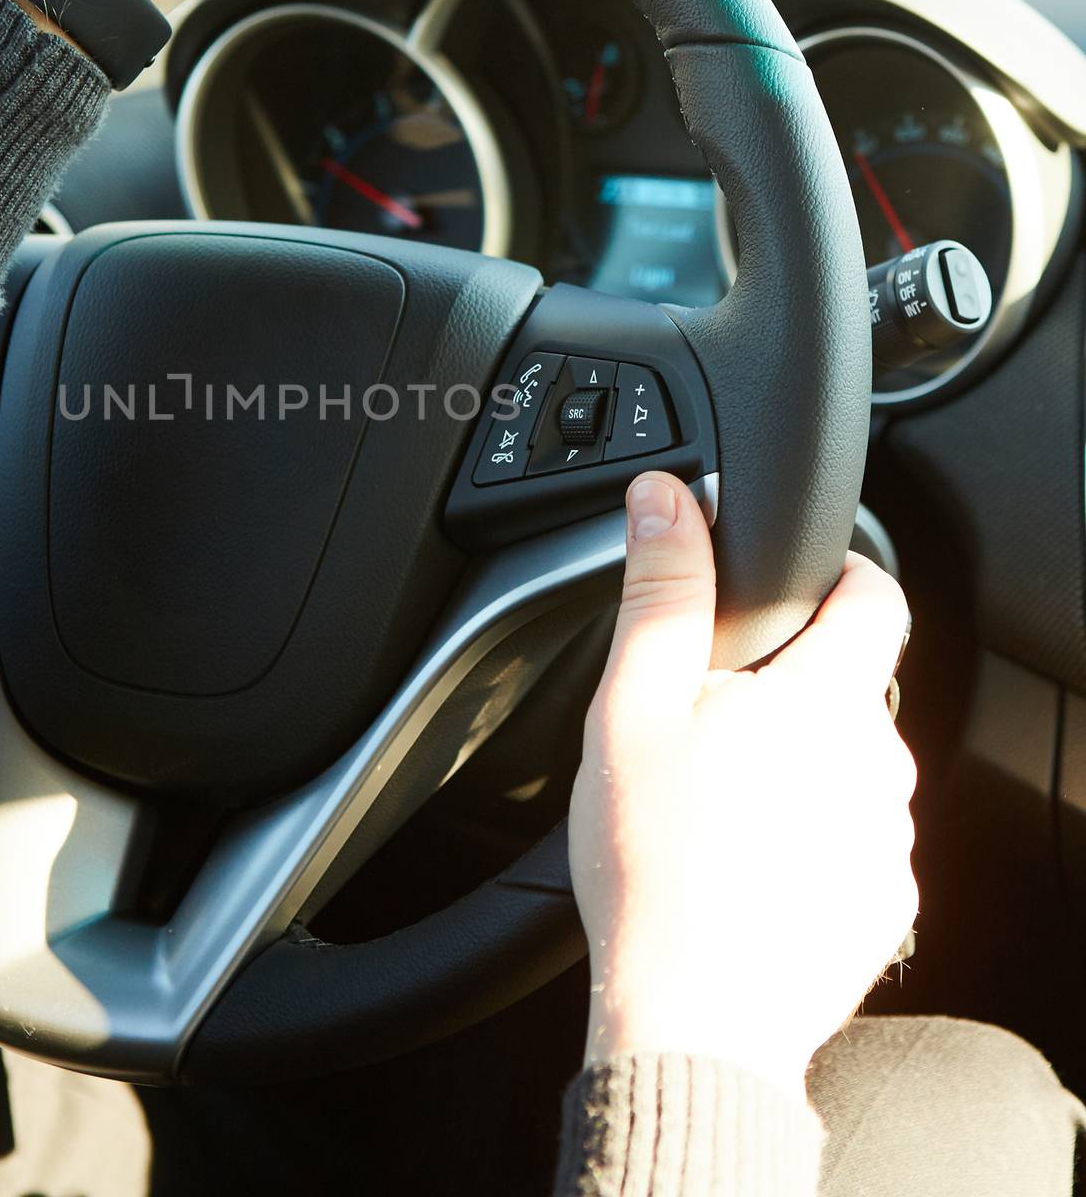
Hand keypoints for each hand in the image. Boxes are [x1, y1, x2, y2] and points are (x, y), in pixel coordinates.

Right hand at [569, 472, 916, 1101]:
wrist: (691, 1019)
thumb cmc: (654, 862)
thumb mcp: (633, 706)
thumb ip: (661, 592)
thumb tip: (666, 500)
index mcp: (824, 700)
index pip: (876, 594)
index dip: (839, 570)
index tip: (793, 580)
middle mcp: (878, 764)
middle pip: (850, 685)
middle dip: (788, 683)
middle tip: (704, 715)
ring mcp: (887, 839)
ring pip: (847, 763)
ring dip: (796, 760)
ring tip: (711, 797)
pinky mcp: (881, 900)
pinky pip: (848, 835)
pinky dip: (805, 830)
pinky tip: (738, 857)